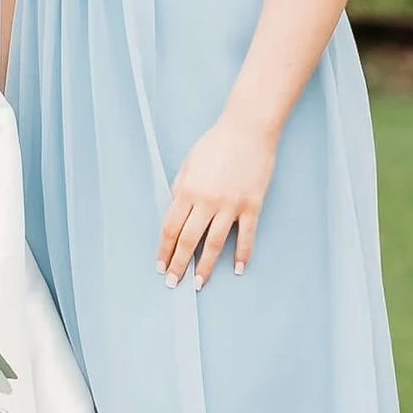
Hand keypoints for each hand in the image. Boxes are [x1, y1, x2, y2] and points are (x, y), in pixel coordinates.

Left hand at [158, 112, 277, 286]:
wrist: (248, 129)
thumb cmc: (216, 143)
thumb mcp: (189, 163)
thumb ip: (180, 188)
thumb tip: (174, 210)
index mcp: (188, 190)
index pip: (171, 228)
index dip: (164, 249)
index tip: (160, 265)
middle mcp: (207, 201)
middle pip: (189, 240)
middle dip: (179, 264)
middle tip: (173, 283)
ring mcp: (231, 205)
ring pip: (215, 244)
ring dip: (205, 267)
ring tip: (198, 283)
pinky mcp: (252, 205)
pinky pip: (246, 236)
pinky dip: (242, 255)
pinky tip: (238, 269)